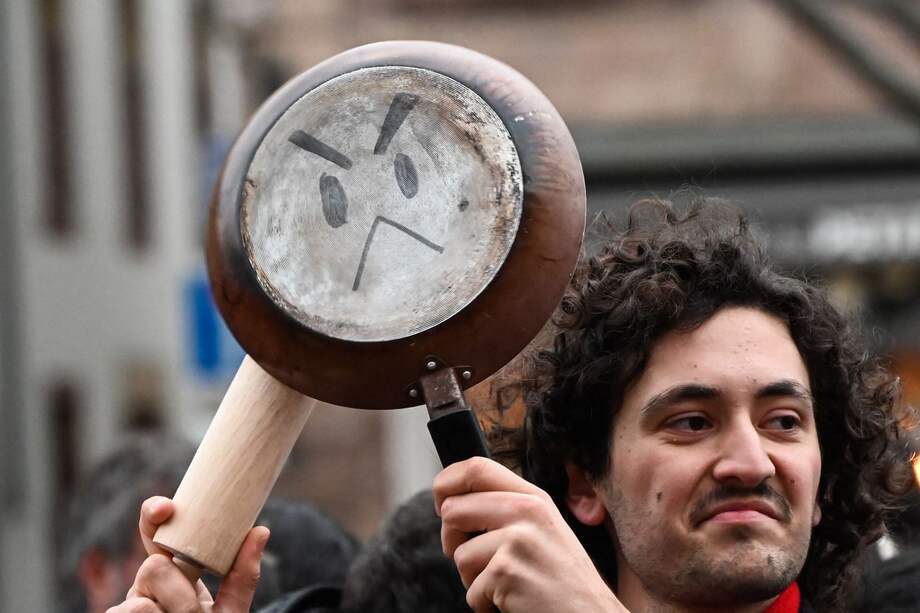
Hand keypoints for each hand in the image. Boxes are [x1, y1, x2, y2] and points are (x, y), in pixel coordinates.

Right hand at [105, 496, 268, 612]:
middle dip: (179, 592)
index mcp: (176, 572)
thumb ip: (242, 576)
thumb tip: (261, 529)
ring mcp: (130, 605)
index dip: (155, 514)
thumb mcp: (231, 609)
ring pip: (141, 597)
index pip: (159, 534)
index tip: (167, 507)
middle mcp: (149, 585)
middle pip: (153, 565)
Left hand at [433, 457, 626, 612]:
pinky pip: (471, 590)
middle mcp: (526, 511)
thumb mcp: (542, 530)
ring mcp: (517, 540)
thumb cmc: (562, 580)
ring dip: (473, 580)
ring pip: (459, 554)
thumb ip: (506, 510)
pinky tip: (512, 602)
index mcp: (532, 497)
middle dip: (452, 540)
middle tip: (475, 561)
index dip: (446, 481)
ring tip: (505, 585)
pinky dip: (484, 604)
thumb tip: (452, 503)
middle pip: (453, 509)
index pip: (476, 468)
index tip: (441, 500)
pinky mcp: (507, 572)